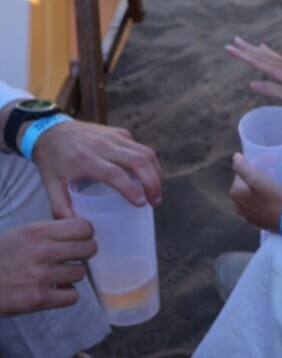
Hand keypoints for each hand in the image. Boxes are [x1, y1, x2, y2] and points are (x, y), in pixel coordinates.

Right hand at [0, 220, 96, 315]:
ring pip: (80, 273)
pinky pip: (72, 296)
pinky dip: (64, 295)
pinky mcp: (38, 299)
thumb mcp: (19, 235)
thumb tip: (83, 233)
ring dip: (70, 276)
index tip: (77, 240)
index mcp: (37, 232)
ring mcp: (41, 276)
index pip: (85, 228)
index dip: (84, 235)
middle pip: (89, 249)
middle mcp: (42, 251)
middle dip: (81, 254)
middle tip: (69, 259)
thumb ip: (49, 233)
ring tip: (55, 276)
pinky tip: (52, 291)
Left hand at [33, 120, 162, 218]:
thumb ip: (61, 208)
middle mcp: (103, 146)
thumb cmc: (52, 161)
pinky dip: (149, 163)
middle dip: (153, 182)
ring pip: (146, 152)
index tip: (141, 204)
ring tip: (156, 191)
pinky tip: (147, 176)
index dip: (131, 188)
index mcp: (85, 159)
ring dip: (156, 173)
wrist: (50, 130)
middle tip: (155, 202)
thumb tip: (78, 227)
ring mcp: (114, 137)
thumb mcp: (51, 185)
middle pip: (138, 161)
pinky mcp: (120, 133)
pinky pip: (141, 148)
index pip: (115, 173)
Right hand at [226, 37, 281, 114]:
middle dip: (247, 49)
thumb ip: (272, 90)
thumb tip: (250, 84)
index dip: (242, 55)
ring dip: (258, 51)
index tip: (227, 47)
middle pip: (263, 56)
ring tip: (249, 44)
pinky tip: (272, 54)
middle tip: (233, 40)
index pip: (258, 62)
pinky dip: (272, 55)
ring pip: (272, 57)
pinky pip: (280, 60)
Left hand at [229, 153, 281, 232]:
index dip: (254, 166)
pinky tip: (271, 199)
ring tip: (273, 186)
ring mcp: (246, 215)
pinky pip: (255, 206)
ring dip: (258, 188)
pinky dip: (261, 200)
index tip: (268, 164)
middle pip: (245, 185)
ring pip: (250, 195)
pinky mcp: (256, 221)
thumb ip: (243, 167)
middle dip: (256, 177)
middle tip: (272, 173)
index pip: (241, 173)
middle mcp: (237, 205)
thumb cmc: (274, 197)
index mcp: (235, 193)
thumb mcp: (258, 179)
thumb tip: (235, 157)